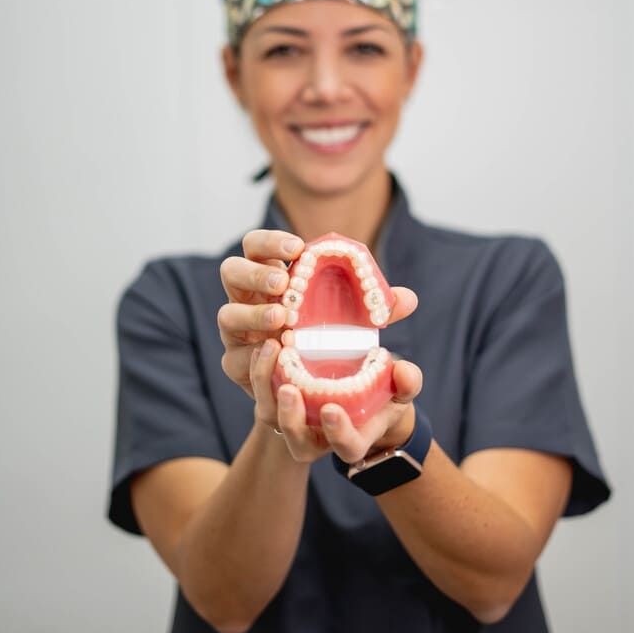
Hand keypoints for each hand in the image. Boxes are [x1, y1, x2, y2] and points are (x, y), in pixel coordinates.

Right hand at [217, 228, 417, 395]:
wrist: (313, 390)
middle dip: (255, 274)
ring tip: (282, 320)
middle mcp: (247, 299)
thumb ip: (378, 308)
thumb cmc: (330, 340)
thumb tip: (408, 298)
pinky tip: (276, 354)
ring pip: (226, 314)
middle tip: (283, 283)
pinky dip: (253, 357)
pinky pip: (234, 359)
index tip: (297, 248)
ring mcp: (237, 332)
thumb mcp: (357, 321)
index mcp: (270, 275)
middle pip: (231, 271)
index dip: (270, 242)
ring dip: (253, 315)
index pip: (256, 246)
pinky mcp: (236, 364)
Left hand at [259, 354, 422, 464]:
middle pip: (298, 441)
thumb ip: (408, 381)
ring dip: (266, 387)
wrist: (360, 387)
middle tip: (288, 390)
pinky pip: (261, 394)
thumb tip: (405, 371)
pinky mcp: (277, 402)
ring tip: (271, 353)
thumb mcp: (402, 386)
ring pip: (272, 416)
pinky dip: (259, 372)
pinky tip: (263, 348)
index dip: (338, 433)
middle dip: (292, 418)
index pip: (346, 446)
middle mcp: (320, 437)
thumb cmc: (385, 390)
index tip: (331, 409)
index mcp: (354, 438)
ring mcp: (296, 421)